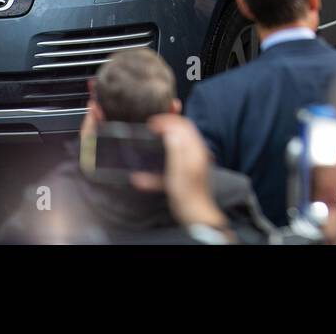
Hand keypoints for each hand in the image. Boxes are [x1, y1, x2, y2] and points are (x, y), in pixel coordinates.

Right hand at [136, 114, 230, 234]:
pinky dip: (155, 173)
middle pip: (180, 134)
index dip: (169, 120)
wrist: (195, 216)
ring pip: (174, 150)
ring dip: (160, 146)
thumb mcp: (179, 169)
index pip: (184, 125)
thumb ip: (175, 149)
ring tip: (145, 145)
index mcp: (195, 149)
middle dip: (165, 129)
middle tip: (149, 129)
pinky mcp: (183, 178)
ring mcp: (189, 166)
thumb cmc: (187, 193)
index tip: (151, 123)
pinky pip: (167, 170)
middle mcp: (194, 154)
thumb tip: (170, 130)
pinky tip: (139, 180)